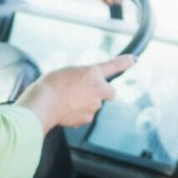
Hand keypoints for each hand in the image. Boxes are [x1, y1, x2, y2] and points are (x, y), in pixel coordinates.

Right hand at [17, 54, 135, 128]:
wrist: (43, 104)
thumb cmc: (50, 85)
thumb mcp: (68, 72)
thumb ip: (82, 79)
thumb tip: (85, 90)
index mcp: (92, 72)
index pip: (114, 66)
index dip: (125, 62)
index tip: (134, 60)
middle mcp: (98, 88)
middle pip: (109, 92)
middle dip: (102, 92)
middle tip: (86, 92)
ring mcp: (94, 104)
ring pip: (94, 104)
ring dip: (85, 103)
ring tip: (67, 100)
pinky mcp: (88, 118)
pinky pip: (86, 115)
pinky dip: (78, 114)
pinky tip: (66, 110)